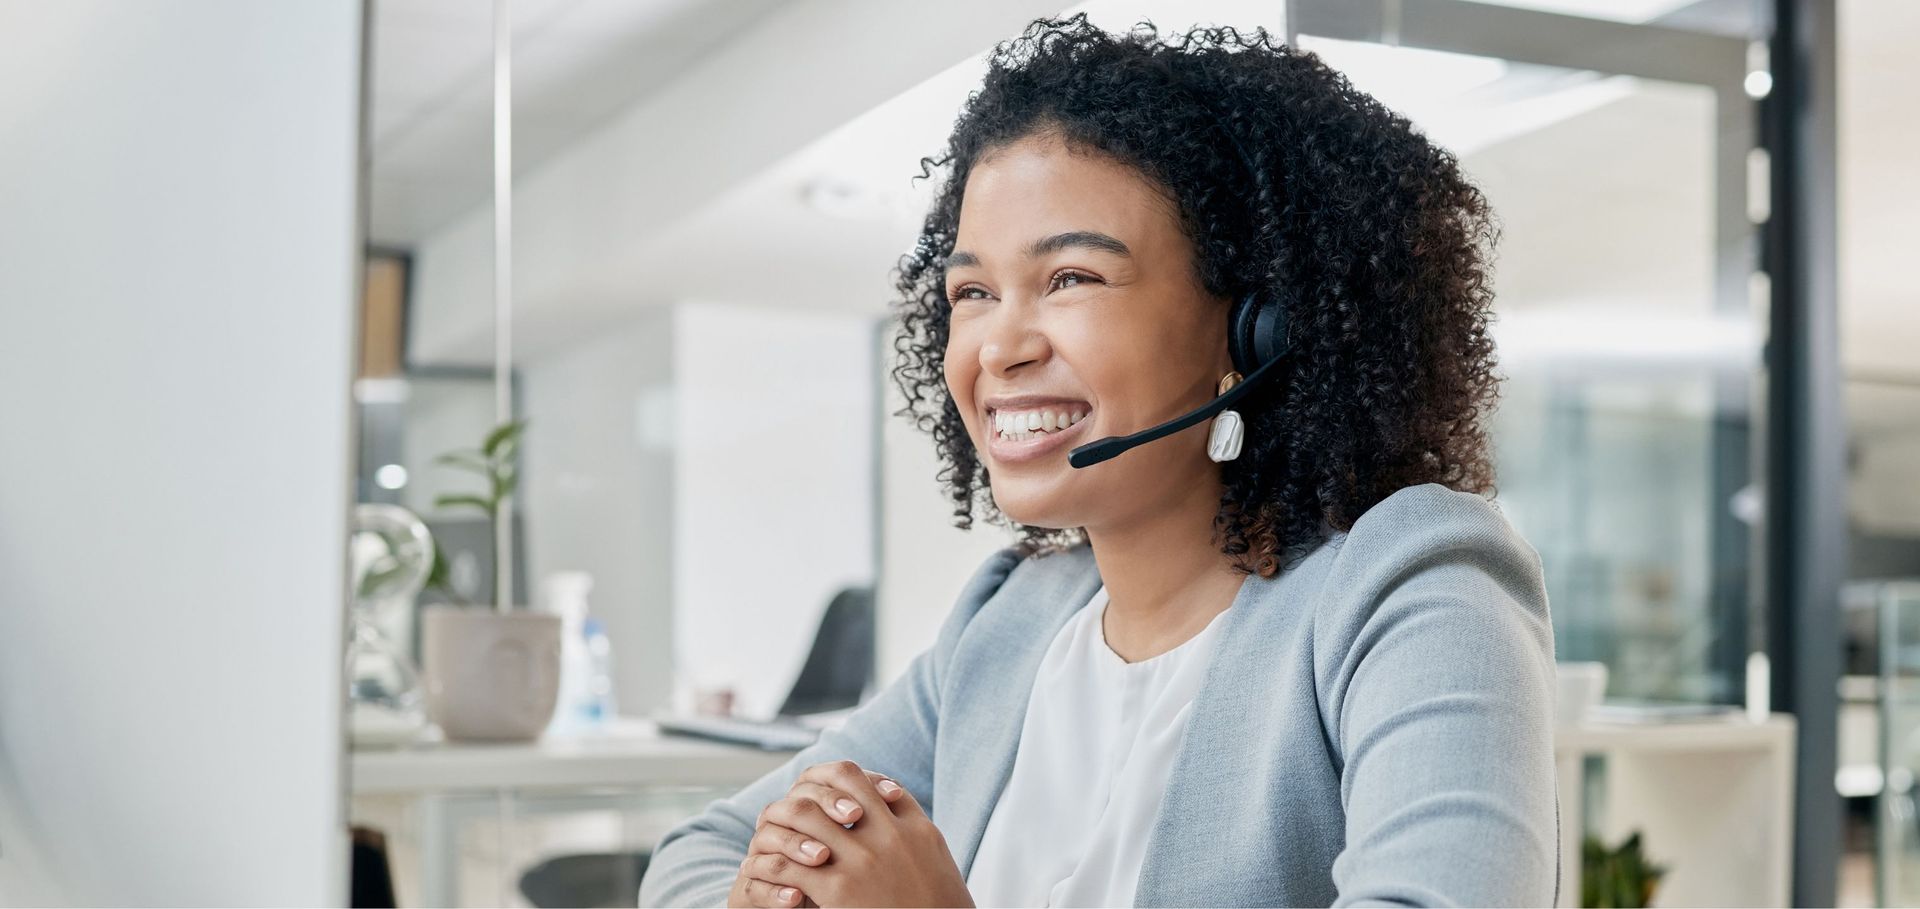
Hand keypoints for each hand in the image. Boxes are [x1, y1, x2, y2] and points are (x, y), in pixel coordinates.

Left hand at [733, 760, 973, 907]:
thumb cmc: (938, 908)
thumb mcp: (935, 858)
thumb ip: (912, 828)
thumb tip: (887, 799)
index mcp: (916, 828)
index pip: (874, 781)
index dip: (845, 782)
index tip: (828, 794)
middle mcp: (890, 835)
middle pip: (841, 783)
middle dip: (813, 790)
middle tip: (795, 806)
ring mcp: (864, 859)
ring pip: (807, 814)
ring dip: (788, 821)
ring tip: (776, 834)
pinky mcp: (840, 888)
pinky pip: (793, 863)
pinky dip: (778, 863)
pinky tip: (775, 870)